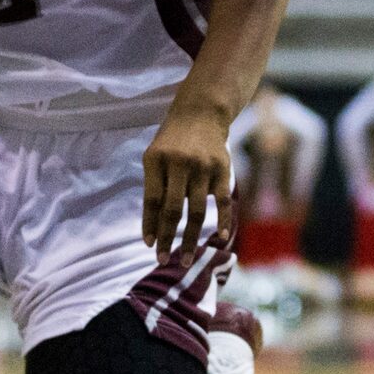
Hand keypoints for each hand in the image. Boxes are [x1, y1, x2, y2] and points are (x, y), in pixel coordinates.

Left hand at [143, 102, 233, 257]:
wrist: (201, 112)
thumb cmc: (172, 141)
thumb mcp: (155, 155)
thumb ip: (154, 187)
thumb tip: (154, 228)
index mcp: (157, 160)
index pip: (152, 199)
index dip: (150, 224)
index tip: (150, 245)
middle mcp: (180, 163)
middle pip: (172, 209)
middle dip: (167, 238)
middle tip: (162, 260)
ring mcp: (203, 167)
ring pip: (196, 210)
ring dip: (191, 238)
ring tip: (186, 260)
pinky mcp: (223, 169)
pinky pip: (222, 201)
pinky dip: (222, 221)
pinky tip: (219, 239)